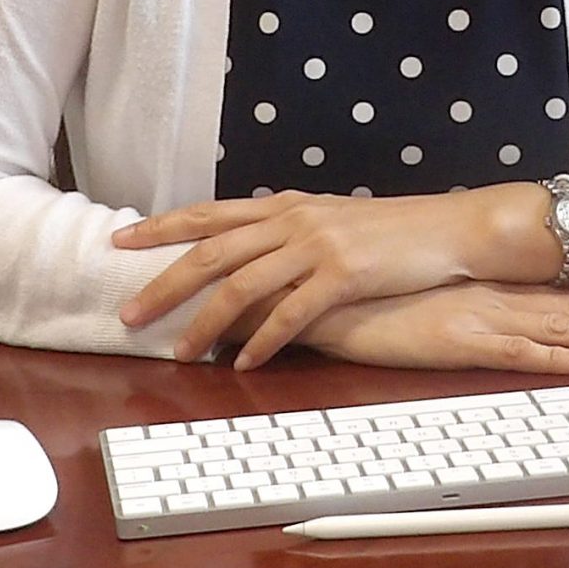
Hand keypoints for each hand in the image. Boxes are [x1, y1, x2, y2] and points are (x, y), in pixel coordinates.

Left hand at [117, 187, 546, 366]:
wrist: (448, 228)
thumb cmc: (389, 232)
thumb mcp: (329, 220)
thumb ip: (285, 234)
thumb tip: (244, 256)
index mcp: (284, 204)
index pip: (209, 213)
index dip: (161, 227)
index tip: (120, 241)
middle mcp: (293, 219)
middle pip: (211, 252)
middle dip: (164, 283)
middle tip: (129, 312)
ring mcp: (317, 246)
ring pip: (242, 286)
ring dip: (205, 322)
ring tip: (178, 351)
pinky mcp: (344, 275)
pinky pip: (291, 314)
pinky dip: (262, 341)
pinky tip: (243, 363)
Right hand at [298, 284, 568, 373]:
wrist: (328, 294)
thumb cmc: (372, 297)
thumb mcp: (426, 298)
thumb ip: (459, 304)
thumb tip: (485, 311)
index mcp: (488, 290)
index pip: (563, 296)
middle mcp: (493, 300)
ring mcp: (477, 319)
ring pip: (558, 329)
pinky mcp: (455, 342)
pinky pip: (513, 354)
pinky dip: (552, 358)